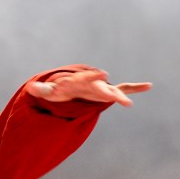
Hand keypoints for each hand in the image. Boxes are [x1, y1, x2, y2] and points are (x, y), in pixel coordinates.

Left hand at [27, 68, 151, 106]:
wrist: (70, 86)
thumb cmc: (58, 89)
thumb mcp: (48, 92)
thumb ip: (41, 90)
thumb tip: (31, 88)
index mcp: (78, 80)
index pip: (83, 78)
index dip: (92, 76)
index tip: (102, 74)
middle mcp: (92, 82)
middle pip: (99, 85)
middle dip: (105, 87)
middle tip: (111, 86)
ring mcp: (100, 87)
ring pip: (112, 91)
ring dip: (121, 96)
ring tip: (128, 104)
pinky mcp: (106, 92)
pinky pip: (123, 89)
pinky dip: (135, 88)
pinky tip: (148, 86)